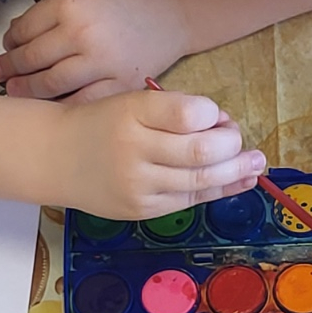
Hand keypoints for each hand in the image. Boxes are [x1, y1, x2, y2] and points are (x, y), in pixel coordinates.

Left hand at [0, 0, 187, 102]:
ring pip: (51, 84)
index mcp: (69, 4)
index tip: (5, 50)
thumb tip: (21, 35)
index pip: (24, 30)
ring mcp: (101, 64)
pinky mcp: (119, 85)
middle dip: (10, 70)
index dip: (10, 43)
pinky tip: (52, 106)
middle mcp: (81, 35)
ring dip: (29, 90)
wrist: (175, 7)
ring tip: (16, 92)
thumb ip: (54, 12)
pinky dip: (62, 106)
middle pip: (32, 60)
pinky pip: (82, 102)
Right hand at [51, 88, 264, 217]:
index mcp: (131, 112)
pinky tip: (236, 182)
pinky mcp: (141, 209)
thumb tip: (223, 126)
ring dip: (234, 172)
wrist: (56, 156)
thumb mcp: (132, 102)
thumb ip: (173, 112)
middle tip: (244, 144)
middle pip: (201, 152)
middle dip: (233, 147)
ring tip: (255, 165)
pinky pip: (188, 201)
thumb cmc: (102, 124)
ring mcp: (137, 184)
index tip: (218, 116)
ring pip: (200, 180)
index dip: (213, 115)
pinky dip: (216, 190)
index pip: (188, 114)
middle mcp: (133, 149)